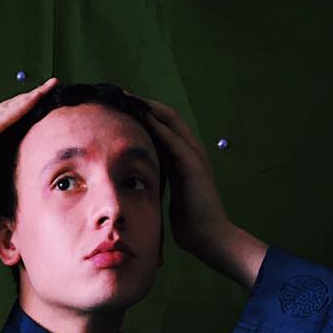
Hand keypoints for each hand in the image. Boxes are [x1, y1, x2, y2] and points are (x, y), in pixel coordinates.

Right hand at [0, 77, 58, 232]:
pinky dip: (18, 110)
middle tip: (50, 85)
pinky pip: (0, 121)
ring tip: (48, 88)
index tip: (38, 101)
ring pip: (3, 109)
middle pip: (2, 108)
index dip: (17, 108)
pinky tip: (34, 102)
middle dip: (27, 96)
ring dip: (28, 97)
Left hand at [123, 89, 233, 254]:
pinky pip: (175, 142)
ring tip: (129, 99)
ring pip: (172, 123)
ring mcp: (194, 157)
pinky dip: (159, 128)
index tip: (122, 106)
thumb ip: (161, 182)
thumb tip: (139, 181)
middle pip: (167, 117)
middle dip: (144, 104)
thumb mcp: (170, 195)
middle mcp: (190, 152)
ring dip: (150, 109)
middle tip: (122, 95)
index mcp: (183, 158)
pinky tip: (143, 119)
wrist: (210, 238)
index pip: (163, 127)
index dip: (144, 114)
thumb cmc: (190, 223)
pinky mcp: (193, 167)